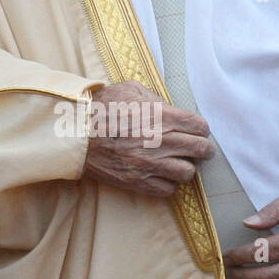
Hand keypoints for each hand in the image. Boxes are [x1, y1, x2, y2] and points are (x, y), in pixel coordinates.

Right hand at [81, 80, 214, 196]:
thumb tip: (169, 109)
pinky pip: (168, 189)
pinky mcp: (139, 181)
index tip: (196, 130)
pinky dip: (168, 183)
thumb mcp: (129, 89)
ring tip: (177, 162)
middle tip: (199, 149)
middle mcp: (161, 141)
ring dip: (185, 167)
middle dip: (203, 149)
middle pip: (201, 149)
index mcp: (161, 116)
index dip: (200, 128)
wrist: (75, 132)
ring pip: (188, 173)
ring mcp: (151, 163)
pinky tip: (160, 174)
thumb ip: (154, 97)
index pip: (200, 126)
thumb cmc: (100, 107)